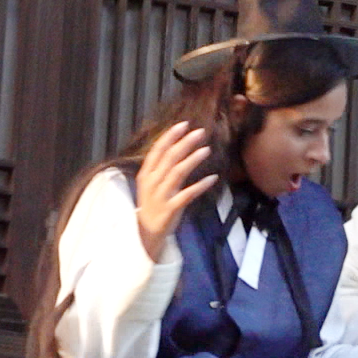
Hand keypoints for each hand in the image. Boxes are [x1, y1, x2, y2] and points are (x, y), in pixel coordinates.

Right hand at [135, 122, 217, 260]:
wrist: (145, 233)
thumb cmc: (152, 205)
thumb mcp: (151, 184)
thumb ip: (162, 167)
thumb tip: (177, 147)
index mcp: (146, 174)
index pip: (157, 150)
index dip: (170, 136)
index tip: (183, 124)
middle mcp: (152, 182)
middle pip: (169, 158)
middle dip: (185, 143)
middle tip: (201, 132)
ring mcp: (160, 196)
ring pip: (177, 173)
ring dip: (193, 159)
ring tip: (207, 149)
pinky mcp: (170, 209)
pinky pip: (187, 194)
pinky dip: (201, 185)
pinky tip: (213, 178)